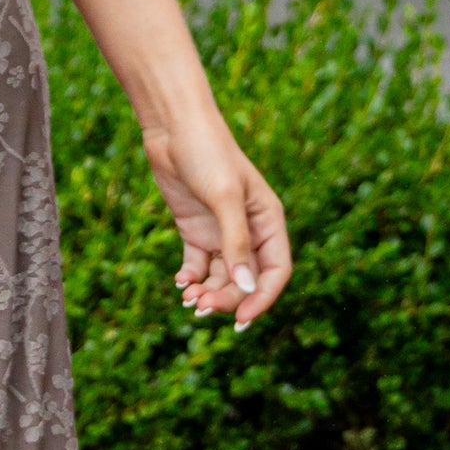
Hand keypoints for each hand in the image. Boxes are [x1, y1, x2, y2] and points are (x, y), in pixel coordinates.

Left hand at [141, 108, 290, 330]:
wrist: (174, 128)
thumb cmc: (207, 154)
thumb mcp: (224, 199)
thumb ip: (235, 242)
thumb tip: (245, 286)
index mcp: (269, 222)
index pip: (275, 272)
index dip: (261, 299)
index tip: (241, 321)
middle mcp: (249, 232)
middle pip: (245, 281)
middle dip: (226, 299)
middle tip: (200, 310)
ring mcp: (222, 233)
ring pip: (221, 277)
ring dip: (207, 293)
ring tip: (188, 300)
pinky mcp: (196, 231)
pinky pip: (199, 266)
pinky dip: (191, 279)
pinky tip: (181, 283)